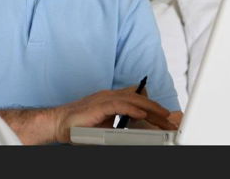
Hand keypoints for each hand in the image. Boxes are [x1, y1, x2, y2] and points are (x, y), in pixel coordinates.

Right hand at [52, 86, 176, 142]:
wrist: (60, 123)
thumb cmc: (80, 126)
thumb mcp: (106, 125)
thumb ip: (120, 124)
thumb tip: (135, 133)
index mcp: (113, 99)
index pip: (138, 101)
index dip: (152, 108)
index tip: (165, 118)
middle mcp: (111, 96)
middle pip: (139, 99)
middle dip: (156, 109)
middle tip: (170, 119)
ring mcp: (105, 98)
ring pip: (133, 99)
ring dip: (150, 108)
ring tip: (163, 116)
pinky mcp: (99, 105)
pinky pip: (120, 105)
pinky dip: (133, 109)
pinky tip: (143, 114)